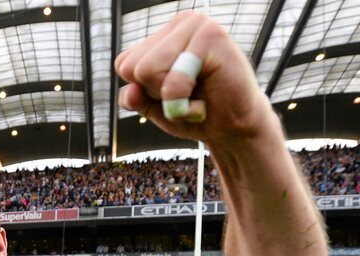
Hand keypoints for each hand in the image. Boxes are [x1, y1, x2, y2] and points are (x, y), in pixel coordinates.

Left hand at [114, 11, 272, 145]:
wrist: (235, 129)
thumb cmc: (197, 114)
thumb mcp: (155, 108)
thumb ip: (134, 98)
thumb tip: (130, 91)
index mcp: (163, 35)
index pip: (124, 64)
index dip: (144, 91)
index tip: (174, 92)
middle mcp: (180, 23)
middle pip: (132, 68)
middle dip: (156, 93)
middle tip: (188, 95)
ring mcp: (197, 25)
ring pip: (146, 72)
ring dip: (170, 99)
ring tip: (196, 95)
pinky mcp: (212, 37)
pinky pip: (172, 83)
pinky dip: (184, 105)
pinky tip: (205, 101)